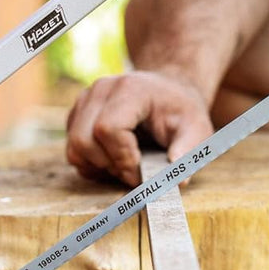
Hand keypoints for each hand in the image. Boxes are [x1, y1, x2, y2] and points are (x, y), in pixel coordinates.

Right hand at [66, 71, 213, 186]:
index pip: (107, 128)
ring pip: (74, 147)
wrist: (168, 91)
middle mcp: (101, 89)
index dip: (121, 157)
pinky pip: (72, 148)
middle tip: (132, 173)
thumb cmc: (181, 112)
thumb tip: (178, 180)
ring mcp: (85, 99)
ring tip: (124, 165)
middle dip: (109, 165)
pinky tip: (113, 160)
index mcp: (130, 89)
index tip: (139, 171)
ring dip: (98, 166)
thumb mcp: (196, 128)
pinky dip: (90, 163)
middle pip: (84, 139)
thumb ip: (189, 151)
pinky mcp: (78, 113)